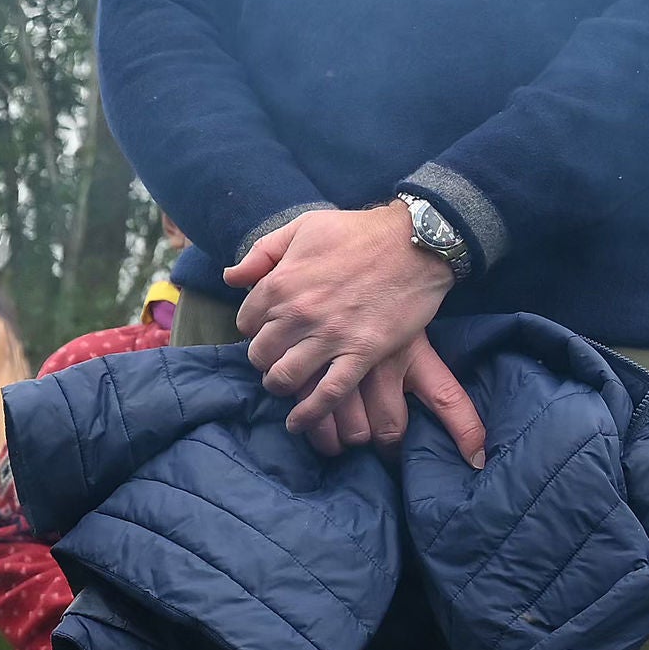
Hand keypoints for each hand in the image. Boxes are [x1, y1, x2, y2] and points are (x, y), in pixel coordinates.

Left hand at [227, 205, 466, 454]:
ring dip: (280, 385)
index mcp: (279, 284)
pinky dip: (310, 412)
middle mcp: (298, 314)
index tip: (267, 329)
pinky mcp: (363, 353)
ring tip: (284, 384)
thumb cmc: (358, 231)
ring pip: (286, 377)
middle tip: (275, 359)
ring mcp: (331, 336)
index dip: (254, 328)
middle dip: (263, 359)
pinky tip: (298, 421)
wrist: (417, 241)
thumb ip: (262, 253)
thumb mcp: (302, 228)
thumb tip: (232, 277)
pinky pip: (329, 393)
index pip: (245, 322)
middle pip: (260, 353)